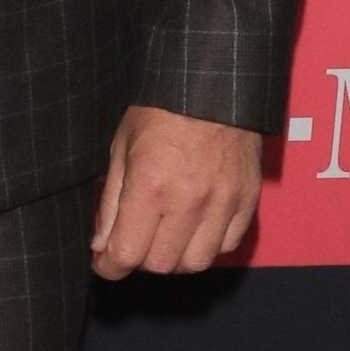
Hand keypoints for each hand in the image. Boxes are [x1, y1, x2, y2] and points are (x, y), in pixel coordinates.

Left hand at [91, 106, 261, 280]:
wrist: (213, 83)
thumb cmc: (161, 110)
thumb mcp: (121, 148)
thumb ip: (111, 201)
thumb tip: (102, 244)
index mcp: (150, 186)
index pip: (126, 253)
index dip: (109, 267)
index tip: (105, 264)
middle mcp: (188, 200)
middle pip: (161, 265)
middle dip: (140, 261)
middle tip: (134, 242)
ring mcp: (223, 202)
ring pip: (196, 263)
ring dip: (175, 259)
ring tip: (165, 238)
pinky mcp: (247, 199)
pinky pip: (227, 245)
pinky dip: (207, 246)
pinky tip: (194, 228)